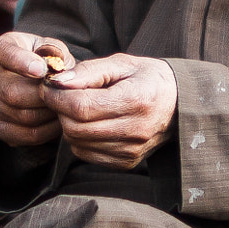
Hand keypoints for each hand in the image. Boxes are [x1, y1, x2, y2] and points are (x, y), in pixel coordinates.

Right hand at [0, 31, 62, 146]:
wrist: (40, 85)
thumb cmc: (49, 62)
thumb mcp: (55, 50)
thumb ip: (56, 54)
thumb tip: (53, 67)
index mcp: (1, 48)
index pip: (2, 52)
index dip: (20, 62)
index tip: (41, 70)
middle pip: (12, 92)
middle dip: (43, 97)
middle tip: (64, 95)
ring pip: (22, 116)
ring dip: (48, 114)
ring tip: (63, 107)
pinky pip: (26, 134)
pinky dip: (47, 131)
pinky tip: (56, 121)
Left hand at [43, 53, 177, 168]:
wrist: (178, 104)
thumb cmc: (146, 78)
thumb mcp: (121, 64)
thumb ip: (88, 71)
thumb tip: (57, 83)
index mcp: (136, 100)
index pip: (81, 107)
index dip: (57, 97)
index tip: (50, 86)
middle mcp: (135, 130)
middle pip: (75, 128)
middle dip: (61, 111)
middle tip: (64, 96)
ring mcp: (132, 151)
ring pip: (77, 144)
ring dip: (69, 125)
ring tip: (80, 109)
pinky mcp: (127, 163)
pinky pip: (87, 154)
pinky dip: (81, 140)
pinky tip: (92, 124)